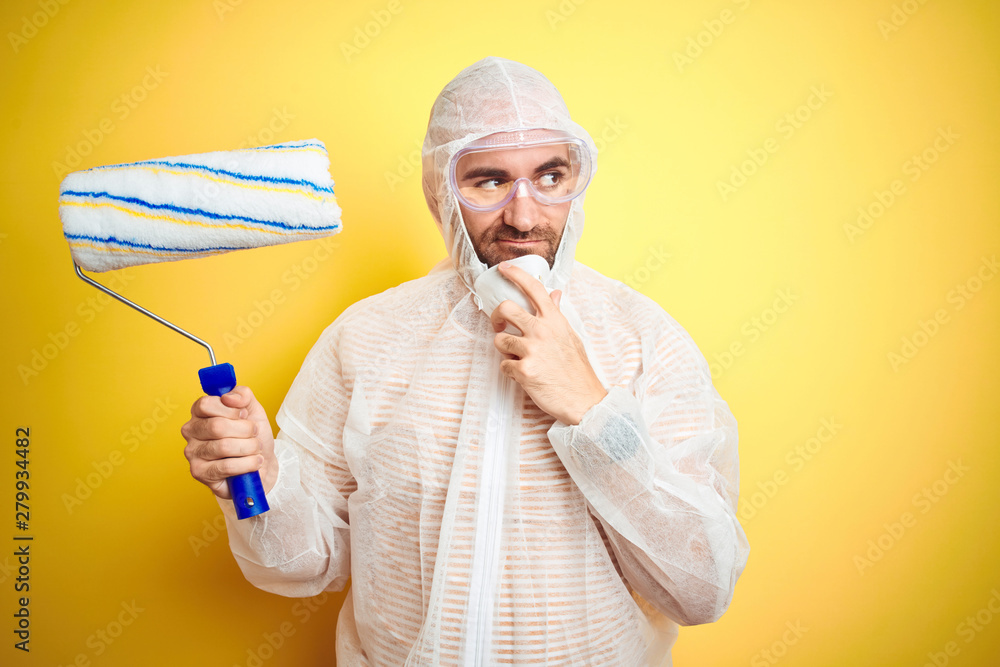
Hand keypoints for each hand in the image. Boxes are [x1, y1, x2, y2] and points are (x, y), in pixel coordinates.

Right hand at [181, 386, 277, 499]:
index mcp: (200, 412)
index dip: (231, 410)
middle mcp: (191, 431)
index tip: (244, 415)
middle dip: (245, 430)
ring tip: (256, 449)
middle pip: (217, 426)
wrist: (262, 462)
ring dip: (249, 447)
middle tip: (254, 434)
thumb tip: (228, 397)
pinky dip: (247, 464)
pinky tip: (254, 462)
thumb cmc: (253, 435)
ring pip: (224, 446)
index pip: (206, 404)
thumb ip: (242, 395)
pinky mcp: (199, 472)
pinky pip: (226, 466)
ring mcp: (192, 452)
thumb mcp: (253, 409)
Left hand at [490, 261, 606, 424]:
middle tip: (499, 325)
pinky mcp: (524, 371)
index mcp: (554, 321)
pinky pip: (503, 365)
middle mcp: (542, 331)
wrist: (584, 401)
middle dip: (496, 316)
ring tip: (518, 358)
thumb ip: (558, 315)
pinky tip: (525, 375)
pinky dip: (510, 371)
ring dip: (504, 350)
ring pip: (499, 340)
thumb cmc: (577, 370)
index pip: (534, 289)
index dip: (516, 274)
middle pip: (505, 308)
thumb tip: (555, 294)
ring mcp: (532, 350)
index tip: (503, 268)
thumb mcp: (571, 336)